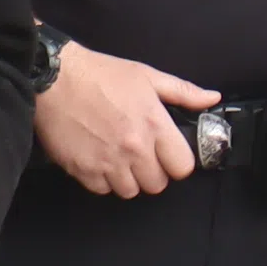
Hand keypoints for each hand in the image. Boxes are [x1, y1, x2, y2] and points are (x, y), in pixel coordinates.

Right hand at [37, 40, 212, 198]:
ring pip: (130, 191)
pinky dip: (102, 180)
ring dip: (128, 179)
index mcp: (155, 125)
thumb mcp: (147, 76)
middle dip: (152, 173)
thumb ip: (183, 92)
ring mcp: (108, 161)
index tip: (167, 156)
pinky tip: (99, 160)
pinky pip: (102, 190)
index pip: (182, 167)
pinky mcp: (82, 169)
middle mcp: (134, 148)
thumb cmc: (100, 74)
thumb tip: (212, 99)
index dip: (177, 163)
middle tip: (141, 156)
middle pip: (157, 184)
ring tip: (119, 158)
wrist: (53, 78)